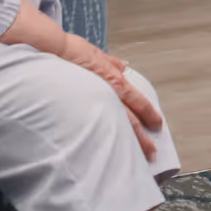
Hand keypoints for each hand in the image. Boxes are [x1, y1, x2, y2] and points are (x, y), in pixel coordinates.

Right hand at [59, 32, 162, 157]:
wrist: (52, 52)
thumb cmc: (72, 52)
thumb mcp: (97, 54)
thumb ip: (111, 62)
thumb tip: (123, 65)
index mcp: (115, 82)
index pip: (139, 102)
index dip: (150, 115)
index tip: (157, 125)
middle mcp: (108, 96)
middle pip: (131, 122)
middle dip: (142, 140)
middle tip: (152, 153)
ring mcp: (93, 106)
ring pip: (115, 130)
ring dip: (125, 144)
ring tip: (132, 158)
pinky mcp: (78, 112)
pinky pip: (93, 131)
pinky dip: (100, 142)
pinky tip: (101, 153)